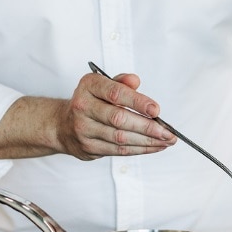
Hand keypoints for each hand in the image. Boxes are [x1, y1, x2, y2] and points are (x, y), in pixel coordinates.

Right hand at [56, 71, 175, 159]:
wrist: (63, 125)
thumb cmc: (93, 101)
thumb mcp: (103, 84)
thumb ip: (121, 82)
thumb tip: (135, 81)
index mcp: (89, 86)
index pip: (116, 94)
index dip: (138, 102)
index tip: (157, 110)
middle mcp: (83, 107)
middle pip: (119, 119)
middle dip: (147, 127)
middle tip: (168, 132)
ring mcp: (83, 129)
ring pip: (120, 138)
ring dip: (147, 142)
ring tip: (167, 141)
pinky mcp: (88, 147)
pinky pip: (118, 150)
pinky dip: (139, 150)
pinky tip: (154, 147)